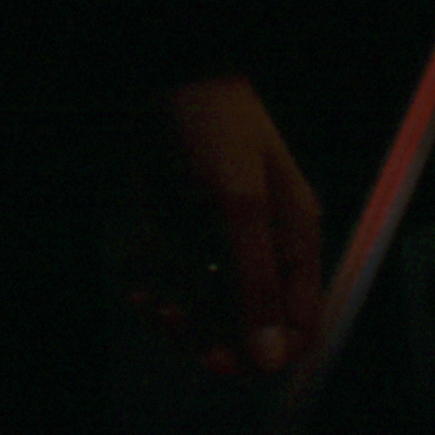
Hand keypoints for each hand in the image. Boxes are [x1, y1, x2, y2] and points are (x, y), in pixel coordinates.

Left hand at [136, 75, 323, 376]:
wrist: (168, 75)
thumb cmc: (214, 126)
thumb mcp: (238, 202)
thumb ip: (255, 279)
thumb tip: (269, 359)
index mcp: (294, 246)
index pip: (297, 327)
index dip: (264, 353)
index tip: (217, 357)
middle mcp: (260, 252)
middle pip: (245, 328)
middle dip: (208, 333)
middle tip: (169, 317)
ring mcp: (218, 246)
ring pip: (205, 312)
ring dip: (176, 316)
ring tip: (148, 300)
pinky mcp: (182, 236)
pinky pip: (174, 285)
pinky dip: (155, 291)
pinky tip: (137, 282)